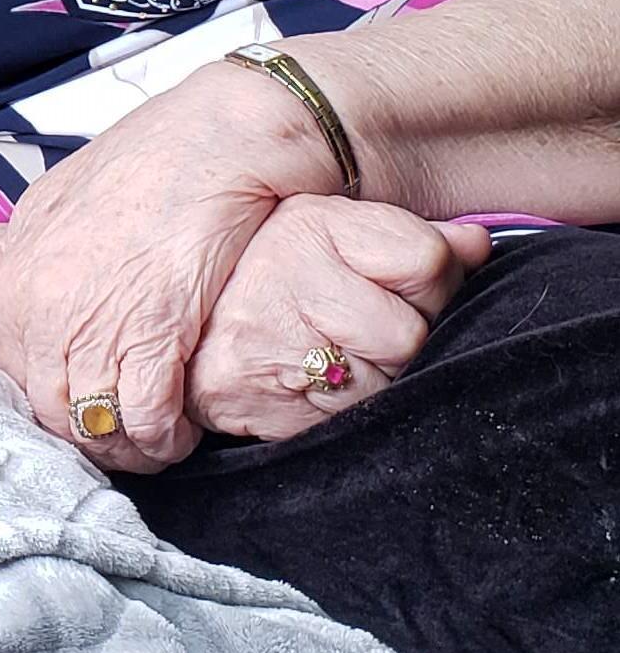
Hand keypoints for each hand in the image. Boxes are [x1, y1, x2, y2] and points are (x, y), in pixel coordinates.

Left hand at [0, 58, 354, 471]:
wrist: (222, 134)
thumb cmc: (146, 163)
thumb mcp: (46, 205)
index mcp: (15, 274)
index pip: (8, 374)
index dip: (47, 403)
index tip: (81, 409)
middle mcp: (45, 303)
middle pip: (45, 408)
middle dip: (82, 436)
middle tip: (120, 438)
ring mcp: (97, 319)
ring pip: (91, 423)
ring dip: (123, 446)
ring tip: (151, 442)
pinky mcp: (155, 331)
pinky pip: (144, 417)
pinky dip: (162, 438)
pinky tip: (178, 432)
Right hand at [186, 196, 488, 441]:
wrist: (174, 328)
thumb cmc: (269, 271)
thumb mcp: (335, 230)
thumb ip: (411, 238)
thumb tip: (477, 246)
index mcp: (311, 227)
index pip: (425, 262)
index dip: (434, 283)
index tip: (410, 286)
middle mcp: (286, 281)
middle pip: (408, 336)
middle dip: (403, 339)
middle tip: (367, 328)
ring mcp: (269, 350)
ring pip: (380, 389)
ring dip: (374, 381)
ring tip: (336, 355)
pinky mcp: (261, 408)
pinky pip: (344, 424)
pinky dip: (342, 412)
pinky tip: (315, 384)